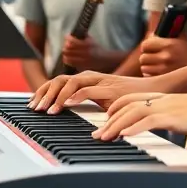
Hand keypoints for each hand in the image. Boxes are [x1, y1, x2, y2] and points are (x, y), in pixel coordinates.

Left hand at [28, 70, 148, 112]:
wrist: (153, 92)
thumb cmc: (127, 98)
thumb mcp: (102, 99)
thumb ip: (86, 101)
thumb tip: (66, 111)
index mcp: (87, 78)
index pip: (58, 81)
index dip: (43, 91)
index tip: (33, 104)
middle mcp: (91, 76)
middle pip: (60, 80)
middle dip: (45, 94)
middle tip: (36, 109)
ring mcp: (101, 81)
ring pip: (71, 82)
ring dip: (57, 97)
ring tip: (49, 110)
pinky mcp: (111, 88)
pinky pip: (89, 90)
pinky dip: (76, 96)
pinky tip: (68, 104)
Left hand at [60, 35, 111, 70]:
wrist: (106, 60)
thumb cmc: (97, 49)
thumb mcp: (92, 40)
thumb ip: (84, 35)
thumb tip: (74, 32)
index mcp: (87, 45)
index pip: (73, 41)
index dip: (68, 38)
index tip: (66, 36)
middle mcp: (85, 53)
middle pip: (69, 49)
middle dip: (66, 47)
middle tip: (65, 46)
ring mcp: (84, 61)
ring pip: (68, 58)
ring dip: (65, 55)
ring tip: (65, 53)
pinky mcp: (83, 67)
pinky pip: (72, 64)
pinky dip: (68, 61)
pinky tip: (68, 59)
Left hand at [92, 89, 186, 141]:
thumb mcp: (186, 114)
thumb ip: (172, 118)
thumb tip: (166, 127)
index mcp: (163, 99)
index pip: (131, 99)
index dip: (115, 109)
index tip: (104, 122)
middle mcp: (161, 100)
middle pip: (126, 105)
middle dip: (108, 120)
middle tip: (95, 134)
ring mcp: (167, 107)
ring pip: (133, 112)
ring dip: (115, 125)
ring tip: (102, 137)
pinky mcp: (175, 117)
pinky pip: (150, 120)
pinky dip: (135, 127)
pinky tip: (124, 135)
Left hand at [138, 35, 186, 76]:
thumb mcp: (178, 38)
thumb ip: (163, 35)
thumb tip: (149, 34)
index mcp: (168, 45)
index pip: (145, 45)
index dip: (146, 46)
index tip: (149, 48)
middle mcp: (166, 58)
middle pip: (143, 58)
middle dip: (147, 57)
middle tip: (153, 57)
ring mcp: (165, 71)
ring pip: (144, 68)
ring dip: (148, 67)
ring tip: (156, 65)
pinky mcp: (165, 80)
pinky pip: (149, 77)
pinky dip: (152, 75)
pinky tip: (159, 72)